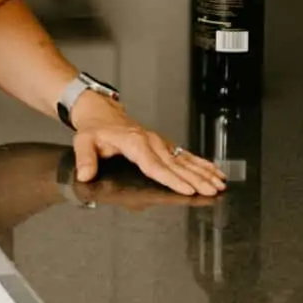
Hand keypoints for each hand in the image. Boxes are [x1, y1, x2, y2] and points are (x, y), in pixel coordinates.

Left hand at [72, 96, 226, 196]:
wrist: (100, 111)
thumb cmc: (94, 129)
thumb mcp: (83, 141)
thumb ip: (85, 159)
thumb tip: (85, 175)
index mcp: (133, 143)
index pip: (154, 165)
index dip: (171, 178)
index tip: (187, 189)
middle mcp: (150, 141)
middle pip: (175, 164)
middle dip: (195, 179)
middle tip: (211, 191)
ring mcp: (159, 142)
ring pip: (184, 160)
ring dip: (203, 172)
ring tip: (219, 184)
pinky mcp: (163, 144)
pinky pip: (185, 155)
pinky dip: (201, 163)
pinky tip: (215, 171)